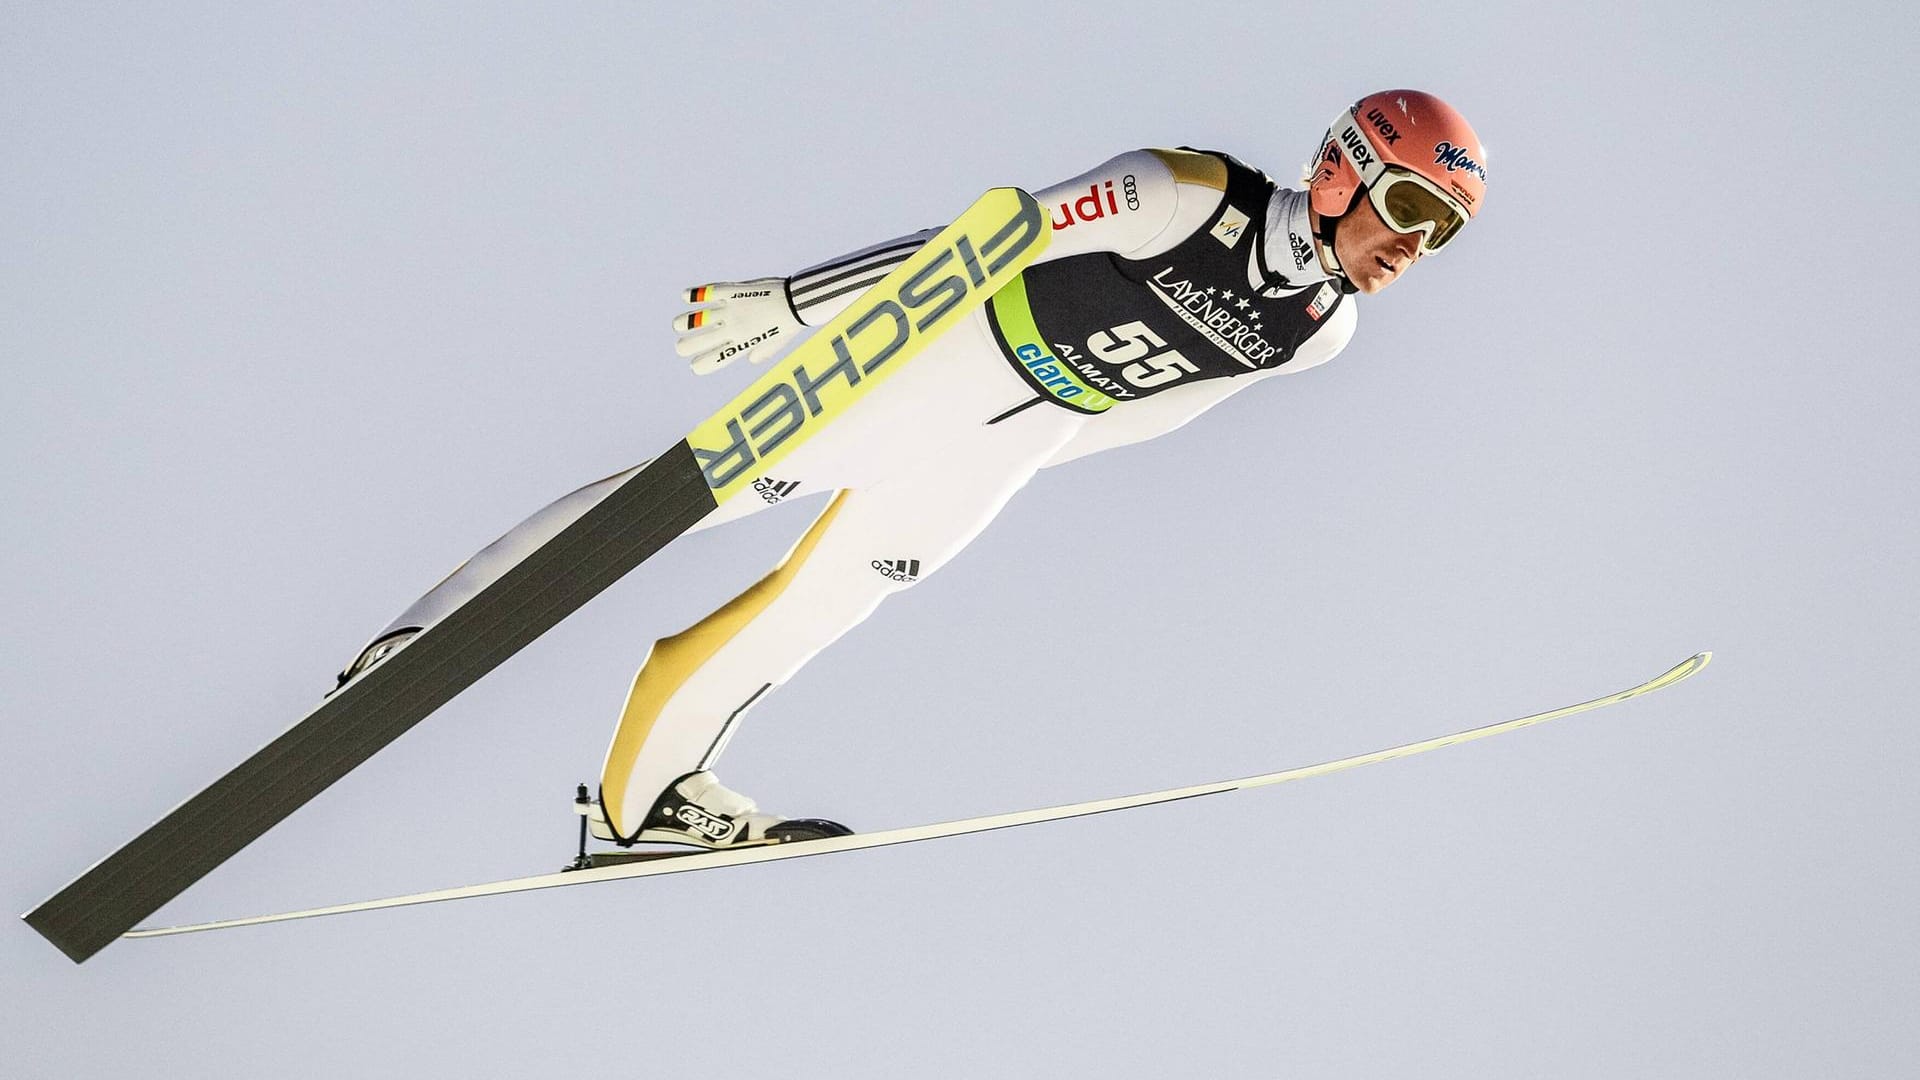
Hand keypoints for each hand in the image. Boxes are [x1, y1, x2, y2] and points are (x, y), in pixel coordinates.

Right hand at [672, 279, 803, 373]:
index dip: (702, 365)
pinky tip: (685, 296)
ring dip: (684, 323)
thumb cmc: (790, 323)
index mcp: (744, 343)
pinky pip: (710, 292)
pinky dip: (695, 294)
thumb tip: (750, 360)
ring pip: (699, 318)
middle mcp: (734, 328)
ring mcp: (732, 309)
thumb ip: (763, 352)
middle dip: (685, 347)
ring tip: (677, 325)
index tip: (695, 366)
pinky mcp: (734, 291)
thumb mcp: (777, 342)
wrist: (799, 301)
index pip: (716, 359)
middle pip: (700, 342)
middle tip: (681, 348)